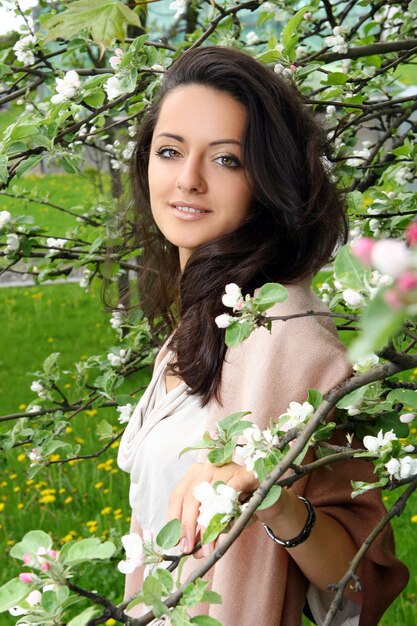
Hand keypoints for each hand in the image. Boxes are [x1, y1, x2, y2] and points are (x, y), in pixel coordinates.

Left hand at [167, 461, 281, 556]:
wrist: (266, 500)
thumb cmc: (237, 508)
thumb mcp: (216, 522)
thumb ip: (203, 533)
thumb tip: (193, 551)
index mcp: (195, 475)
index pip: (178, 496)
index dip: (175, 520)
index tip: (177, 542)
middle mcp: (208, 467)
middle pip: (191, 496)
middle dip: (188, 525)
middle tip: (189, 548)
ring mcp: (226, 467)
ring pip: (211, 495)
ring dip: (208, 524)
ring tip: (209, 546)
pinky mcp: (245, 473)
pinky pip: (233, 488)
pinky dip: (227, 507)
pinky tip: (225, 524)